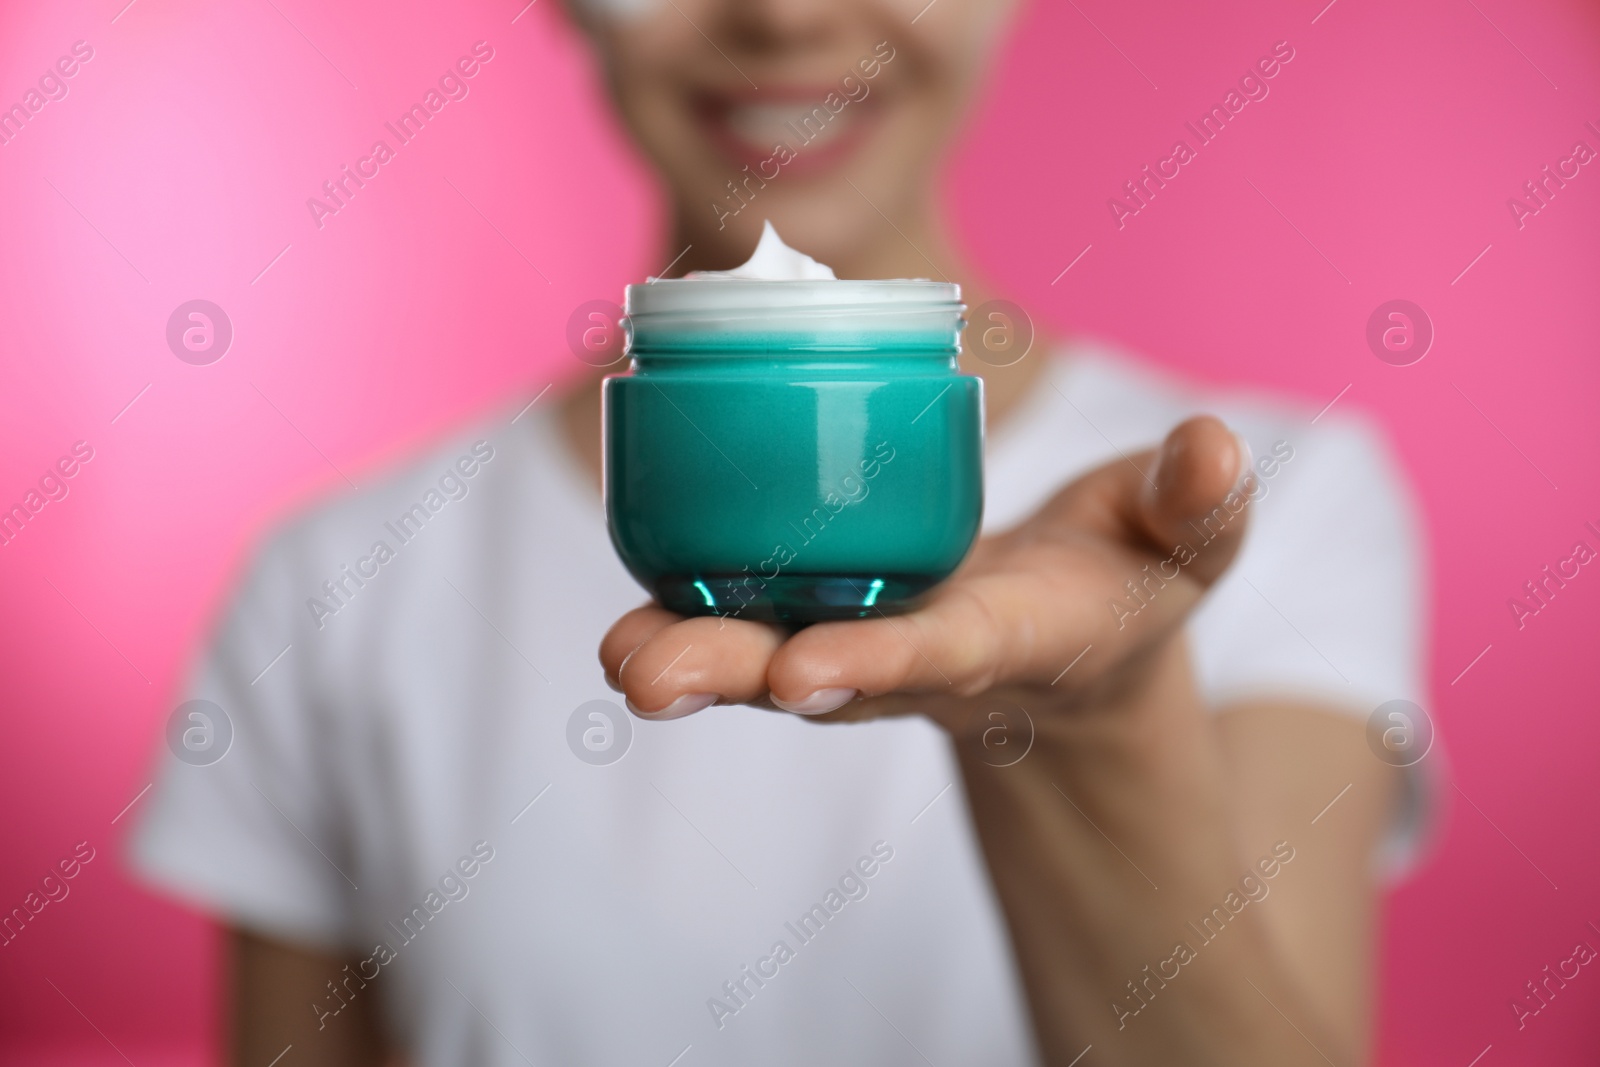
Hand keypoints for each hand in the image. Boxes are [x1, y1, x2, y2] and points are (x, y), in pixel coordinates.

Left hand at [600, 416, 1252, 732]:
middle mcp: (918, 658)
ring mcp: (863, 638)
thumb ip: (1199, 506)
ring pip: (764, 651)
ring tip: (613, 653)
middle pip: (819, 673)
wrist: (1074, 641)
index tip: (805, 671)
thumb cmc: (1129, 580)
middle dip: (732, 677)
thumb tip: (1213, 447)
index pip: (942, 654)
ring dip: (684, 653)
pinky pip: (749, 609)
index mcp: (1011, 643)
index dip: (879, 662)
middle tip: (642, 677)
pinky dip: (688, 601)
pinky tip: (628, 586)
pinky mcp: (827, 610)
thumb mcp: (1185, 547)